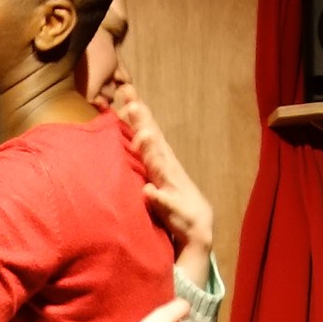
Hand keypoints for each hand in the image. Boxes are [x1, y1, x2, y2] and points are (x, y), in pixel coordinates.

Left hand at [113, 84, 214, 259]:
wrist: (197, 228)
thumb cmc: (172, 202)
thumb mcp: (153, 177)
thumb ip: (144, 160)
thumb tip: (132, 140)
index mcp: (160, 160)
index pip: (148, 132)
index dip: (138, 113)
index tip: (125, 92)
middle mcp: (167, 167)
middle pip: (154, 140)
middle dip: (143, 121)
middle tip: (132, 100)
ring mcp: (171, 186)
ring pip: (160, 165)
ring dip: (152, 151)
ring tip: (144, 135)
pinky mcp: (173, 207)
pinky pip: (164, 200)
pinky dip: (158, 195)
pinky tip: (149, 190)